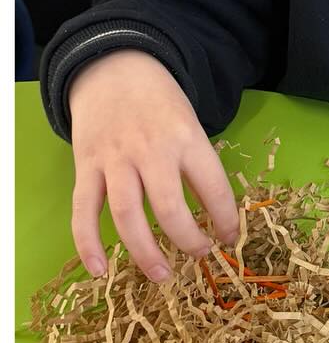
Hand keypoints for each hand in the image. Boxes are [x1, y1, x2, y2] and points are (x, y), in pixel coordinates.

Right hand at [68, 51, 239, 283]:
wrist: (113, 67)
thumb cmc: (160, 102)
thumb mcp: (190, 123)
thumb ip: (198, 163)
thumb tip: (214, 213)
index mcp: (186, 138)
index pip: (213, 187)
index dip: (226, 219)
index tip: (230, 238)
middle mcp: (150, 151)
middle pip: (169, 208)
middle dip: (188, 240)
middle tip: (198, 256)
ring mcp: (114, 160)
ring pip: (127, 215)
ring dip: (145, 251)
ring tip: (162, 275)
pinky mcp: (85, 166)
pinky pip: (83, 211)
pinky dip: (88, 244)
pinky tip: (99, 270)